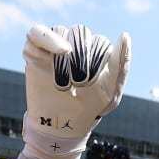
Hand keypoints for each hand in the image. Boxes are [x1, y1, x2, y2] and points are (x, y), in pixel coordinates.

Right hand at [22, 24, 130, 158]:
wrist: (61, 127)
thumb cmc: (88, 108)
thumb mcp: (110, 90)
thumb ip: (121, 64)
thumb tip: (125, 35)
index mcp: (93, 52)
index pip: (99, 42)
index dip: (97, 61)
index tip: (93, 84)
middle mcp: (73, 45)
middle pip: (80, 33)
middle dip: (82, 57)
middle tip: (79, 83)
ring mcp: (53, 47)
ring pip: (61, 31)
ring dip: (66, 54)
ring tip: (65, 80)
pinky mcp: (34, 52)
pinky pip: (37, 32)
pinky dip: (47, 38)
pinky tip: (56, 53)